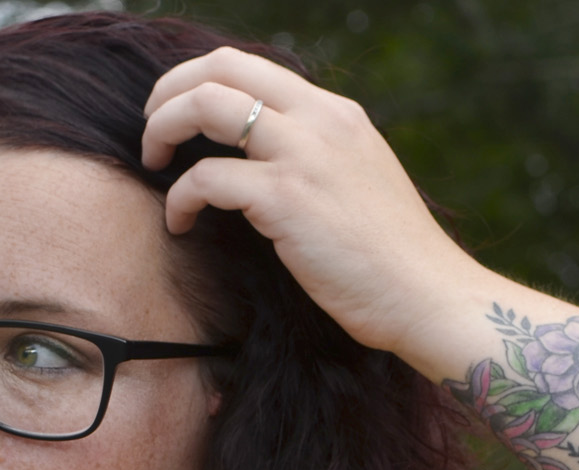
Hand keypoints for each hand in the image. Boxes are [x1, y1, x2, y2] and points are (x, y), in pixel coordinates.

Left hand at [141, 46, 488, 359]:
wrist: (427, 295)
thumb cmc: (387, 258)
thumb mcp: (354, 183)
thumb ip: (312, 159)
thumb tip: (258, 160)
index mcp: (335, 113)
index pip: (249, 65)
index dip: (197, 81)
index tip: (176, 115)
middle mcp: (320, 119)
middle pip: (221, 67)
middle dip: (169, 92)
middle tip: (151, 133)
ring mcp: (303, 154)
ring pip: (205, 105)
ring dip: (162, 130)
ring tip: (152, 164)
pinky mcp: (287, 198)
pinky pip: (205, 177)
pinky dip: (179, 199)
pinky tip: (180, 224)